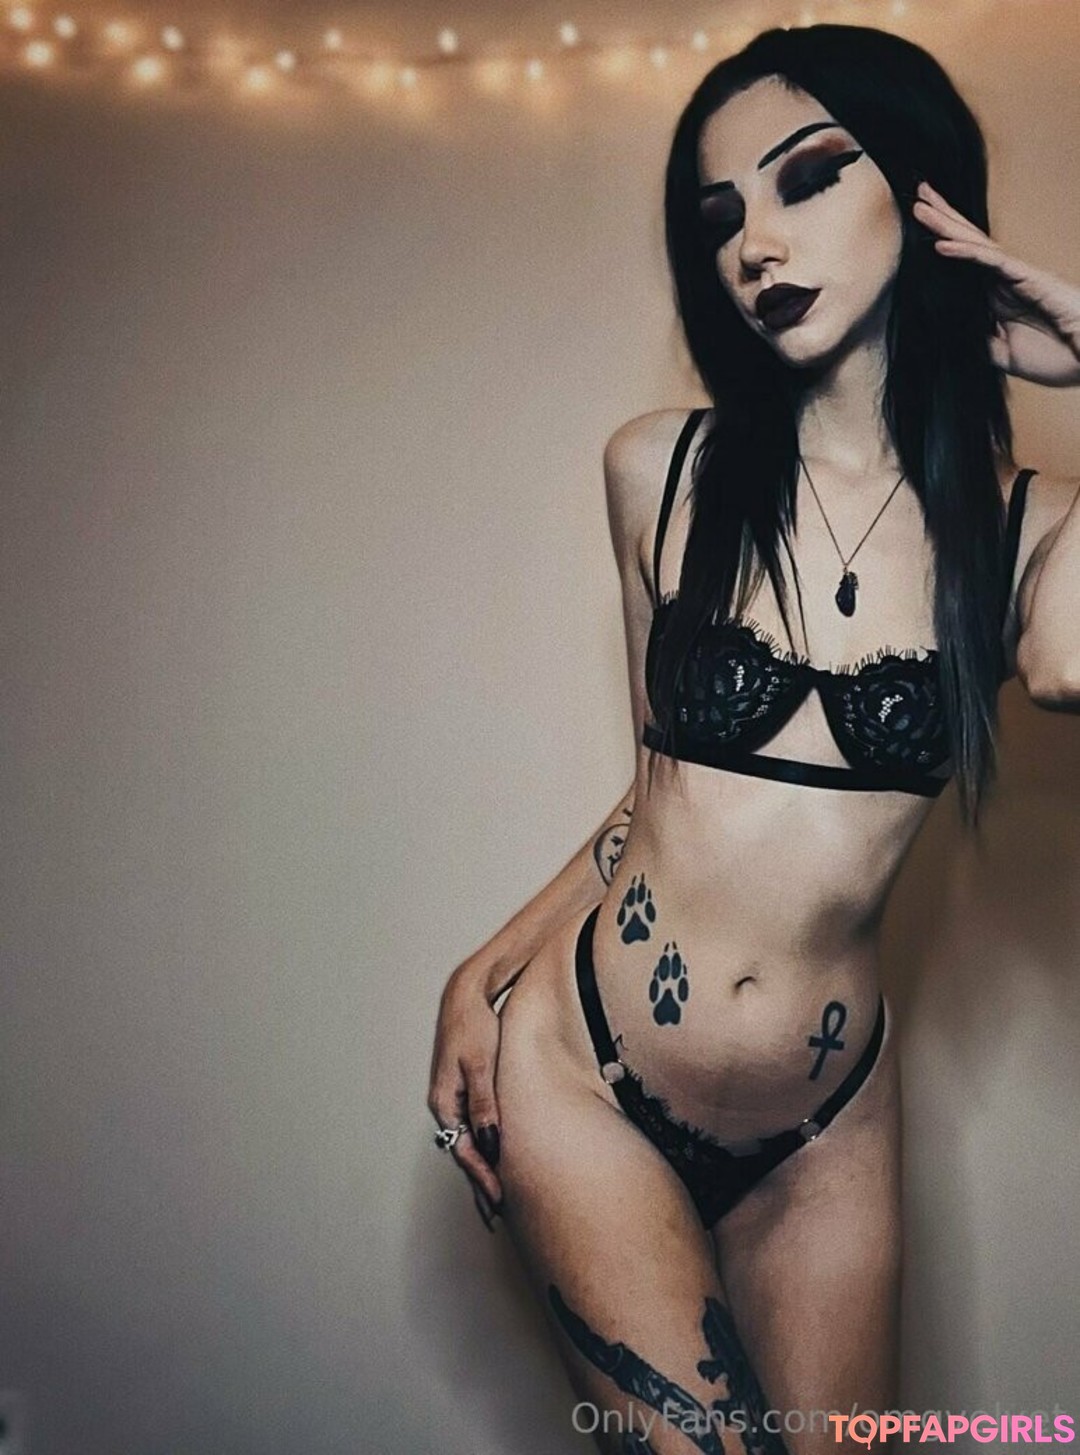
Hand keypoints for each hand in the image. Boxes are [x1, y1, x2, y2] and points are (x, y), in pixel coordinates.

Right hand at [428, 963, 504, 1230]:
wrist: (465, 995)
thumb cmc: (476, 1026)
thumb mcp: (482, 1065)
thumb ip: (485, 1106)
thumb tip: (489, 1145)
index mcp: (445, 1102)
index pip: (465, 1152)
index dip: (483, 1179)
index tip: (499, 1203)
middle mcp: (443, 1104)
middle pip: (462, 1153)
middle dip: (478, 1184)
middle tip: (495, 1216)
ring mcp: (450, 1098)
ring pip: (465, 1142)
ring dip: (478, 1169)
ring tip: (492, 1198)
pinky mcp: (460, 1089)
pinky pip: (468, 1127)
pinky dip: (479, 1147)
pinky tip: (489, 1157)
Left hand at [913, 179, 1079, 385]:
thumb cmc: (1058, 356)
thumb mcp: (1003, 355)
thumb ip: (977, 341)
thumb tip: (946, 336)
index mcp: (997, 298)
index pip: (964, 266)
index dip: (943, 245)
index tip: (917, 231)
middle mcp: (1004, 281)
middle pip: (968, 243)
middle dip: (942, 220)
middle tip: (918, 195)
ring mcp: (1016, 276)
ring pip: (976, 245)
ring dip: (947, 226)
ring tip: (922, 205)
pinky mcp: (1029, 278)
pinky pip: (992, 261)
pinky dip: (966, 252)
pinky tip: (941, 244)